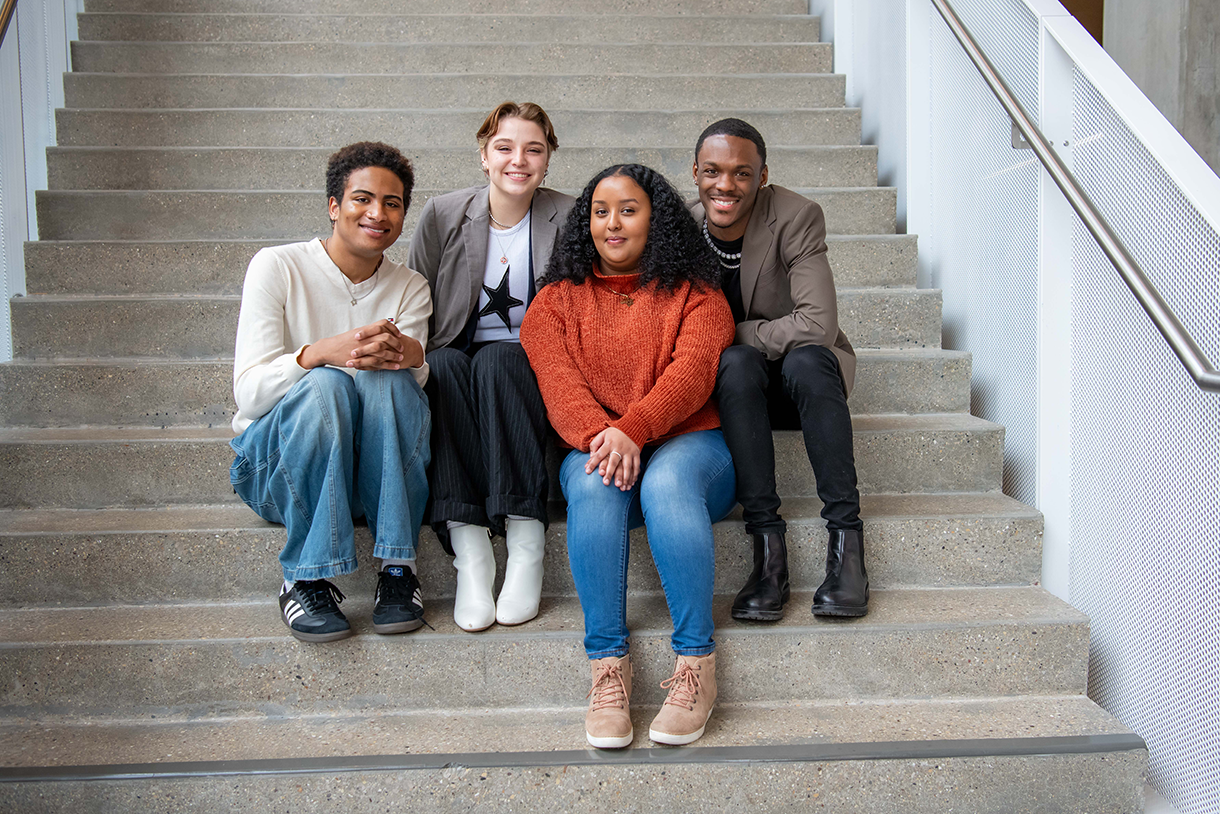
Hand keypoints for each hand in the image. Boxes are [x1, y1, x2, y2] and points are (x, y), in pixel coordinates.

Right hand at [300, 319, 418, 370]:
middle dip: (396, 343)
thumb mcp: (355, 333)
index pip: (382, 324)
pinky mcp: (360, 360)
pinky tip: (396, 367)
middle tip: (401, 347)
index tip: (398, 334)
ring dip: (394, 355)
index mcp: (363, 330)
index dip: (393, 328)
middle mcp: (364, 338)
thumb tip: (380, 330)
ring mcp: (362, 350)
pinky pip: (377, 363)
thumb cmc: (342, 341)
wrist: (327, 349)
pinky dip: (388, 365)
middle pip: (385, 337)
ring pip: (383, 351)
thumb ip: (368, 332)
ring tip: (401, 358)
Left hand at [586, 428, 640, 490]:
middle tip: (606, 484)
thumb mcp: (602, 434)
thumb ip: (595, 444)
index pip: (599, 454)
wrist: (632, 427)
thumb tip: (591, 457)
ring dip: (625, 478)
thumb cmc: (614, 433)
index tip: (587, 472)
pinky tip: (631, 484)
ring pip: (627, 466)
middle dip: (610, 473)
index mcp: (609, 443)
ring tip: (621, 488)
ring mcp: (629, 451)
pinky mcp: (636, 454)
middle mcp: (619, 448)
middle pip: (613, 462)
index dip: (593, 463)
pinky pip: (636, 466)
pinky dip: (634, 476)